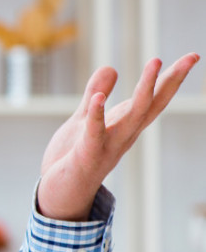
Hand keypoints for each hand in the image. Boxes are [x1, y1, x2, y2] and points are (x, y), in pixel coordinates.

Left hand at [37, 54, 199, 220]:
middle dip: (172, 81)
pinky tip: (99, 98)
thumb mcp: (84, 119)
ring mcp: (108, 146)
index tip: (192, 56)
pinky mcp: (87, 155)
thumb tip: (111, 67)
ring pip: (133, 116)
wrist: (59, 194)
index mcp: (124, 125)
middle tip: (191, 57)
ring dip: (144, 89)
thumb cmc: (73, 157)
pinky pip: (95, 134)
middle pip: (152, 104)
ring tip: (155, 62)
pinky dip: (97, 115)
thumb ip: (96, 94)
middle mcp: (123, 135)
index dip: (172, 79)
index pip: (153, 99)